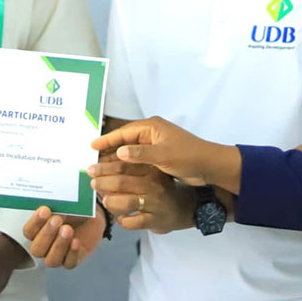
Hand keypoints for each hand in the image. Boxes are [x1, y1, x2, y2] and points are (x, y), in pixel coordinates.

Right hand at [23, 206, 105, 267]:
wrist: (93, 216)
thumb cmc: (74, 210)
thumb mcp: (64, 204)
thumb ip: (55, 205)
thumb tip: (52, 202)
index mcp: (37, 231)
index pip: (29, 231)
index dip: (35, 222)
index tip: (44, 210)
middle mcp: (45, 246)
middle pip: (37, 249)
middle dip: (46, 234)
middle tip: (57, 219)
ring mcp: (58, 255)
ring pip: (51, 260)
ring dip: (58, 245)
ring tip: (67, 229)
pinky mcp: (73, 260)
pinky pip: (69, 263)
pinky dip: (72, 253)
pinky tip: (76, 241)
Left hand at [87, 157, 194, 233]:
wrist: (183, 208)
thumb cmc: (159, 189)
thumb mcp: (150, 173)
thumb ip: (130, 169)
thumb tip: (100, 167)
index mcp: (151, 169)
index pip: (124, 165)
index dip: (105, 167)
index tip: (91, 168)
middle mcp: (153, 185)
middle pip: (122, 182)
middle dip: (103, 182)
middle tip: (92, 183)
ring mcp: (155, 204)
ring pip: (127, 202)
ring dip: (111, 201)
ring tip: (105, 200)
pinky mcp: (155, 220)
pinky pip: (134, 222)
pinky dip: (124, 221)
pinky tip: (120, 218)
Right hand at [91, 116, 241, 191]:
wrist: (209, 166)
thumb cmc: (188, 157)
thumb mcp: (163, 156)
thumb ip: (140, 153)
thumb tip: (119, 152)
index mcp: (152, 127)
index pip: (124, 132)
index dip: (107, 140)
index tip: (92, 147)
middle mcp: (151, 133)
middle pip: (124, 140)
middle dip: (109, 150)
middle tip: (92, 160)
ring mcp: (155, 144)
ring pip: (130, 151)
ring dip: (117, 159)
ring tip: (101, 168)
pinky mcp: (159, 156)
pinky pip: (138, 159)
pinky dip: (128, 165)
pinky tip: (118, 174)